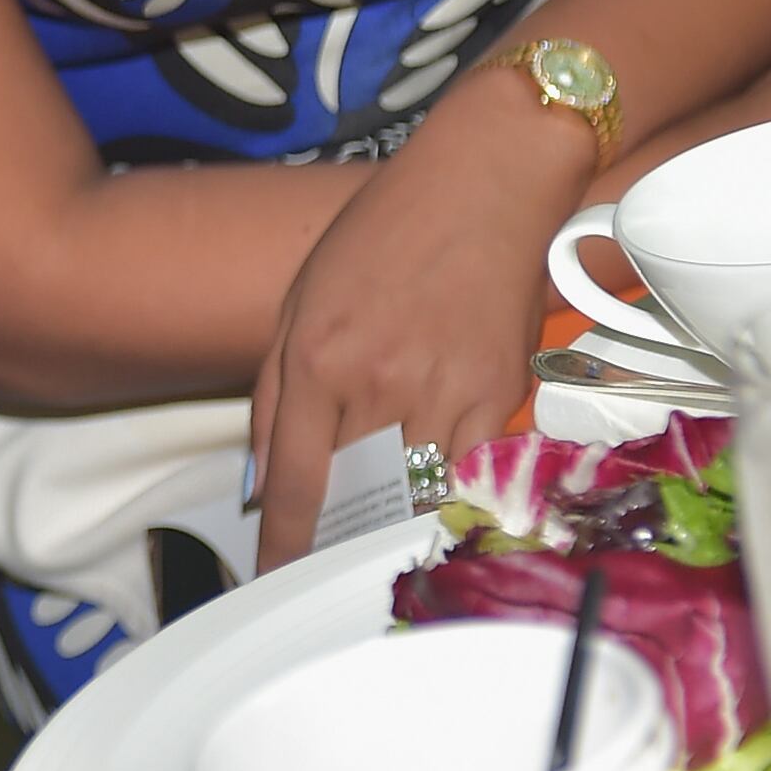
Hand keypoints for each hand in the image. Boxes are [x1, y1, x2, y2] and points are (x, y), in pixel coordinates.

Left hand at [248, 73, 593, 570]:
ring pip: (416, 499)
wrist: (483, 185)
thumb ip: (278, 398)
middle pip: (353, 504)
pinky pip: (472, 476)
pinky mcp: (502, 397)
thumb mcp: (298, 301)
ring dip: (393, 539)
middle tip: (321, 585)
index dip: (285, 546)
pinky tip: (436, 522)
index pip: (294, 483)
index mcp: (316, 358)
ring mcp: (445, 392)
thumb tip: (268, 483)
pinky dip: (450, 504)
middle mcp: (377, 383)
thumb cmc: (383, 233)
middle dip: (335, 554)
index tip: (275, 580)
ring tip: (376, 564)